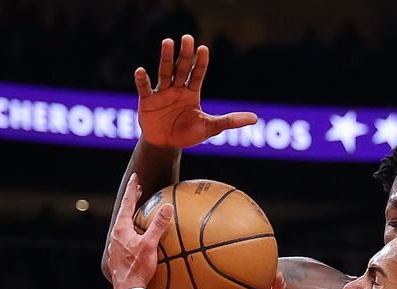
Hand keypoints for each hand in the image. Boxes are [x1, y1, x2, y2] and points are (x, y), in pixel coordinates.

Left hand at [108, 173, 173, 288]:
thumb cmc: (137, 268)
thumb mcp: (150, 245)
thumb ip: (158, 225)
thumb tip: (167, 207)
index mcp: (121, 229)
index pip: (126, 203)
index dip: (132, 189)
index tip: (135, 177)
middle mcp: (115, 235)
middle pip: (123, 212)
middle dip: (131, 200)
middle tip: (139, 190)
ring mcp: (116, 246)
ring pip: (124, 225)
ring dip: (132, 215)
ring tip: (140, 210)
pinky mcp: (119, 255)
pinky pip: (126, 236)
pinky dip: (133, 229)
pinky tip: (141, 236)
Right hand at [135, 34, 257, 147]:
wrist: (166, 144)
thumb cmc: (188, 134)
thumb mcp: (210, 127)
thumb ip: (230, 121)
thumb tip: (255, 119)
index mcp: (192, 92)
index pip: (198, 74)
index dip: (201, 63)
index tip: (204, 49)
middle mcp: (177, 89)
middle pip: (181, 68)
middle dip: (184, 54)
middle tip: (187, 37)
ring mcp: (162, 93)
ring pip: (164, 72)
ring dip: (166, 58)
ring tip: (168, 42)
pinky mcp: (147, 101)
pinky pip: (145, 88)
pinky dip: (142, 80)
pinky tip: (141, 71)